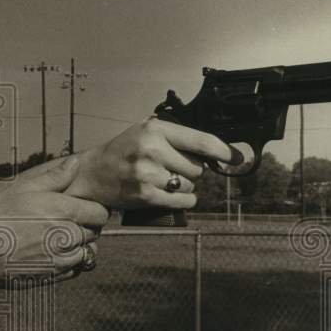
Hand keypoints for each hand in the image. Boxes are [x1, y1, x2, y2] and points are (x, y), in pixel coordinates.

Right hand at [0, 157, 110, 292]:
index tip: (80, 209)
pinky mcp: (54, 276)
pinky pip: (75, 269)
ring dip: (79, 246)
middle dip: (85, 227)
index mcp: (63, 210)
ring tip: (56, 239)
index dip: (92, 210)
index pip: (100, 213)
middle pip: (95, 232)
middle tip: (63, 222)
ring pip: (87, 252)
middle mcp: (67, 235)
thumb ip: (55, 177)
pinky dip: (70, 262)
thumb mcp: (23, 189)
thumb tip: (76, 163)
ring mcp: (61, 258)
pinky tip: (50, 254)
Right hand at [64, 118, 237, 209]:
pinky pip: (182, 200)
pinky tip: (167, 193)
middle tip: (171, 167)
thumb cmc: (123, 151)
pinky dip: (181, 199)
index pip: (200, 141)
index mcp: (155, 130)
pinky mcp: (146, 195)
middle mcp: (152, 150)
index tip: (238, 157)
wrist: (92, 173)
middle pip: (197, 167)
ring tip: (161, 179)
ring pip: (190, 185)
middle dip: (190, 169)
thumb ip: (176, 136)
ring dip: (182, 185)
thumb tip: (215, 149)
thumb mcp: (145, 132)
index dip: (223, 150)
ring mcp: (148, 174)